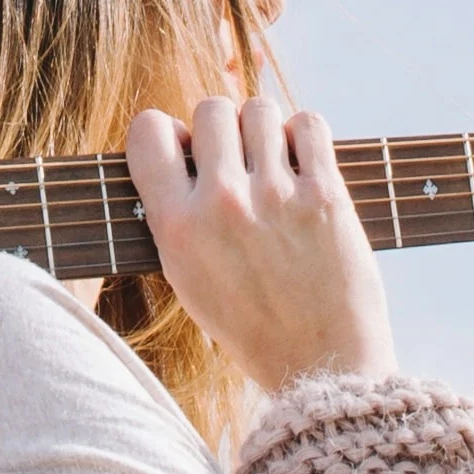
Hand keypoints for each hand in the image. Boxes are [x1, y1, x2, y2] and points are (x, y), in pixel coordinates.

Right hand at [124, 95, 394, 399]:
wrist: (320, 365)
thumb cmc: (252, 326)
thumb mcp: (188, 278)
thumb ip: (176, 214)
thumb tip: (182, 149)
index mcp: (176, 227)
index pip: (148, 130)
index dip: (168, 133)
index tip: (187, 152)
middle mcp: (221, 204)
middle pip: (211, 109)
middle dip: (224, 129)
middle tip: (239, 163)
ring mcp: (275, 196)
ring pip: (259, 108)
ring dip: (267, 130)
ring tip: (275, 165)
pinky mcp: (325, 195)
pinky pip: (309, 123)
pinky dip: (306, 136)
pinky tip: (304, 165)